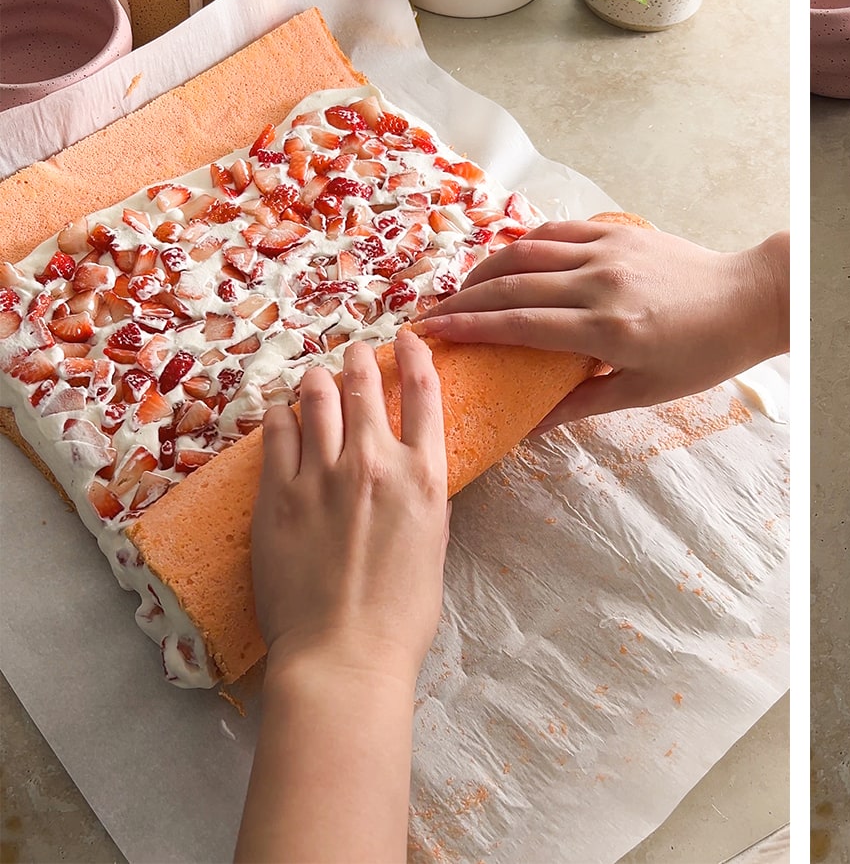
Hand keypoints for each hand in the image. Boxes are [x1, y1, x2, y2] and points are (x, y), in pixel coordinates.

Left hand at [251, 332, 449, 679]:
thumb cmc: (400, 614)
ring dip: (319, 379)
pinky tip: (282, 413)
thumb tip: (409, 470)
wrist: (345, 652)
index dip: (416, 355)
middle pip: (365, 385)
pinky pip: (276, 432)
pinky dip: (282, 415)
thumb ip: (422, 497)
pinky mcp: (277, 495)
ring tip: (317, 377)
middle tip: (354, 356)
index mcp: (424, 476)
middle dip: (359, 362)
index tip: (408, 338)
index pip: (424, 393)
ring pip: (317, 398)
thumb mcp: (432, 544)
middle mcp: (374, 463)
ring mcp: (321, 476)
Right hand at [416, 221, 787, 432]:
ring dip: (485, 270)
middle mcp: (602, 284)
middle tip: (429, 317)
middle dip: (463, 301)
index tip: (430, 335)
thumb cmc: (701, 355)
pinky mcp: (619, 231)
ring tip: (460, 291)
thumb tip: (527, 428)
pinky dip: (524, 245)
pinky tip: (506, 262)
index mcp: (608, 330)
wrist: (747, 300)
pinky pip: (557, 232)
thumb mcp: (643, 392)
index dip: (470, 329)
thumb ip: (579, 404)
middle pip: (513, 286)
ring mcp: (610, 251)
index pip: (520, 324)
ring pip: (528, 251)